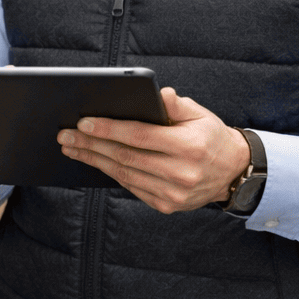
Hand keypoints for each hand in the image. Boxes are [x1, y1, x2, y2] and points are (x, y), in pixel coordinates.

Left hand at [57, 87, 250, 213]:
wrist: (233, 172)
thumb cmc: (209, 136)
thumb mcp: (199, 114)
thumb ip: (176, 104)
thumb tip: (158, 93)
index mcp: (189, 146)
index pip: (139, 136)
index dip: (107, 129)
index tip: (82, 122)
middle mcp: (182, 173)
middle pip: (125, 157)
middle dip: (90, 144)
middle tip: (65, 135)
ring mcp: (174, 194)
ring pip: (124, 174)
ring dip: (93, 160)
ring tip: (72, 147)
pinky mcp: (167, 205)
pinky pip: (131, 187)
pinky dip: (109, 173)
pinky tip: (93, 161)